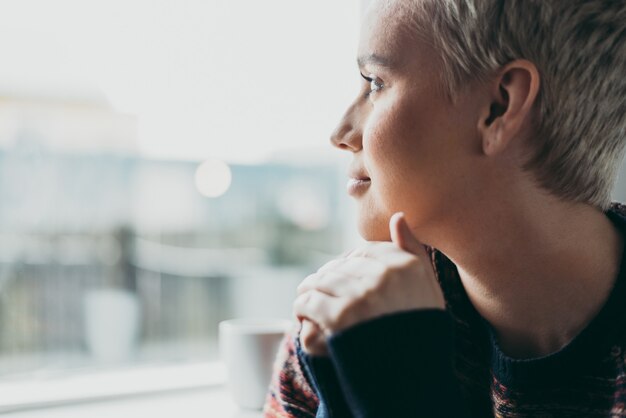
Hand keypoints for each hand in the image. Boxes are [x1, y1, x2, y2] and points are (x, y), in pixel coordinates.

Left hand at [294, 212, 444, 354]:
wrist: (413, 376)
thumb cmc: (421, 329)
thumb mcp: (427, 286)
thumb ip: (412, 249)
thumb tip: (398, 216)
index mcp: (406, 264)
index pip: (364, 252)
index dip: (350, 265)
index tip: (343, 277)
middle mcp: (384, 276)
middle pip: (341, 267)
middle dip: (327, 279)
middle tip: (316, 289)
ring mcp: (362, 295)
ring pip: (322, 280)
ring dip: (310, 290)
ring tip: (306, 300)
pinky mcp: (341, 316)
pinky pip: (310, 300)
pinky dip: (302, 306)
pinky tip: (303, 313)